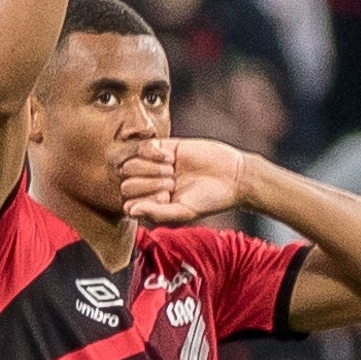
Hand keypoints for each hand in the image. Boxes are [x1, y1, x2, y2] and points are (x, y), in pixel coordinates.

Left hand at [121, 137, 259, 224]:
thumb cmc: (210, 200)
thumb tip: (129, 210)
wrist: (233, 177)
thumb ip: (156, 213)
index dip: (142, 200)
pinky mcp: (164, 146)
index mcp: (154, 204)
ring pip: (131, 163)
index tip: (166, 199)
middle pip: (127, 183)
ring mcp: (156, 165)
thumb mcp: (184, 212)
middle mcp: (152, 185)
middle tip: (171, 183)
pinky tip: (171, 158)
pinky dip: (153, 152)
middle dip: (147, 184)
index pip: (129, 203)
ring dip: (150, 168)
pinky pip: (143, 146)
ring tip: (171, 170)